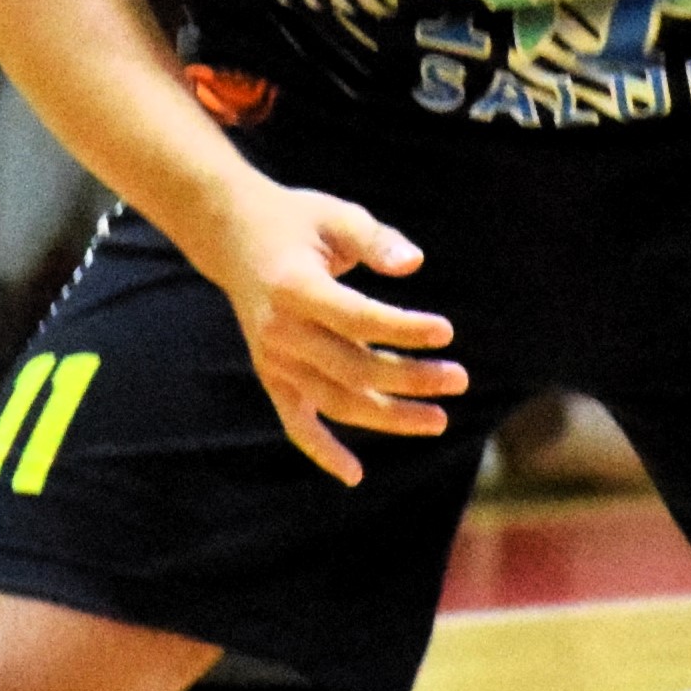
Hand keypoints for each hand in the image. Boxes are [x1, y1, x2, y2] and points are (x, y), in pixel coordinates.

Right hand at [212, 174, 461, 486]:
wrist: (232, 235)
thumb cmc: (296, 221)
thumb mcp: (337, 216)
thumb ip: (376, 240)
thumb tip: (414, 263)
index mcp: (295, 287)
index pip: (358, 319)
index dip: (403, 329)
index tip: (446, 332)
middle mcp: (279, 331)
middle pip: (353, 367)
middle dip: (410, 378)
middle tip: (458, 379)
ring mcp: (273, 359)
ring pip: (334, 400)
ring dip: (388, 416)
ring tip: (439, 418)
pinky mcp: (271, 374)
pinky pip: (295, 422)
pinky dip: (320, 450)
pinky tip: (354, 475)